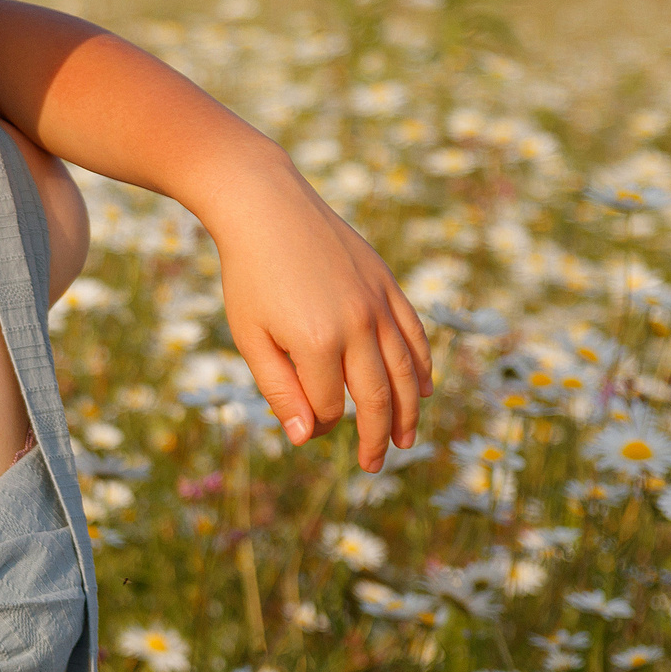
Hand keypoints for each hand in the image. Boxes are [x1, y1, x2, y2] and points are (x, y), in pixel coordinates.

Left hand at [201, 159, 431, 472]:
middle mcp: (357, 326)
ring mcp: (377, 304)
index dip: (319, 425)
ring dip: (408, 412)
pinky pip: (414, 335)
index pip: (330, 407)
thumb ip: (278, 389)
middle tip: (374, 465)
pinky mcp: (387, 284)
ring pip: (405, 372)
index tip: (306, 429)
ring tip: (404, 442)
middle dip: (376, 438)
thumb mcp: (250, 335)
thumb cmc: (248, 273)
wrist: (266, 205)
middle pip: (377, 399)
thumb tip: (304, 437)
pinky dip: (421, 367)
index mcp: (317, 343)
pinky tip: (421, 390)